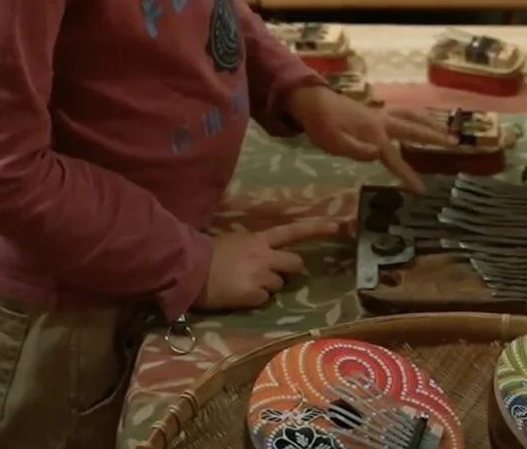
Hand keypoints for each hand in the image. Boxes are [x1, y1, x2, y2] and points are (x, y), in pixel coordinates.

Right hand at [196, 220, 339, 310]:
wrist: (188, 269)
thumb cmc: (207, 253)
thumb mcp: (234, 242)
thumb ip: (254, 248)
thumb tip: (264, 256)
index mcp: (259, 240)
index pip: (293, 231)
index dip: (317, 228)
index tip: (338, 226)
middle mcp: (264, 256)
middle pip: (295, 263)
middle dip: (290, 269)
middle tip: (273, 273)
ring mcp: (260, 277)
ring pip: (279, 285)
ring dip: (267, 286)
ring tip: (244, 284)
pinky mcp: (252, 296)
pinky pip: (263, 300)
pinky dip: (254, 300)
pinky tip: (238, 295)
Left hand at [288, 85, 457, 193]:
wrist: (312, 101)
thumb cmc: (321, 125)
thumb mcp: (332, 142)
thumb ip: (356, 149)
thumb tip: (379, 154)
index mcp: (373, 133)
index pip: (395, 158)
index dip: (408, 175)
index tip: (422, 190)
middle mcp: (381, 122)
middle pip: (413, 130)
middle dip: (434, 137)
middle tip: (455, 142)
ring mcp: (379, 115)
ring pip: (410, 118)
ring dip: (429, 123)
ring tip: (446, 130)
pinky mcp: (375, 113)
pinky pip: (402, 114)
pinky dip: (415, 117)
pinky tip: (420, 121)